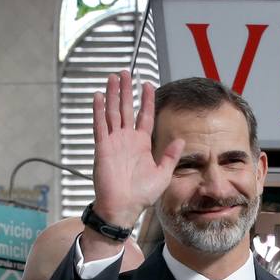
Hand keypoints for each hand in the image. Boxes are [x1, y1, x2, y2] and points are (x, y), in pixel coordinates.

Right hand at [90, 71, 183, 229]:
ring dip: (112, 94)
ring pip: (112, 112)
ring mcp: (113, 142)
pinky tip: (98, 96)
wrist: (123, 207)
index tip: (147, 84)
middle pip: (126, 108)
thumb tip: (181, 140)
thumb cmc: (141, 195)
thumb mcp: (162, 174)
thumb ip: (170, 155)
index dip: (146, 100)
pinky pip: (100, 125)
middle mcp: (126, 139)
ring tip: (113, 77)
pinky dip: (98, 110)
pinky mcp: (103, 147)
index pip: (144, 116)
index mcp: (141, 144)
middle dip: (126, 90)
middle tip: (125, 72)